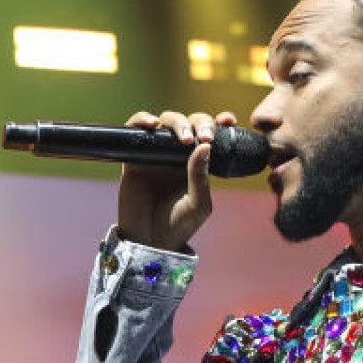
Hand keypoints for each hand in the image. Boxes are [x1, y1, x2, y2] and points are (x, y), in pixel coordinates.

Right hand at [116, 109, 236, 251]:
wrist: (150, 242)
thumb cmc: (178, 226)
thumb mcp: (198, 204)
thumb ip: (201, 176)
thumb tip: (203, 146)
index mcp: (197, 164)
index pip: (208, 135)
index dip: (218, 123)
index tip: (228, 120)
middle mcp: (176, 155)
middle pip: (188, 123)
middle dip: (200, 123)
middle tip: (204, 138)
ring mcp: (155, 155)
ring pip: (165, 122)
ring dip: (176, 122)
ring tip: (183, 138)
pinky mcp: (134, 158)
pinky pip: (135, 131)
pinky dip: (141, 120)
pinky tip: (152, 125)